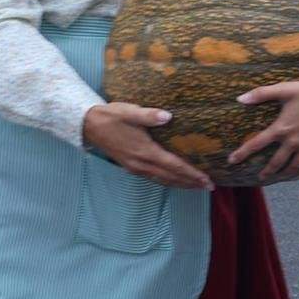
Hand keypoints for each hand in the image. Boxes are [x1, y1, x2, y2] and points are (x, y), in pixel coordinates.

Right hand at [81, 102, 212, 189]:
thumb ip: (149, 115)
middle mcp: (141, 164)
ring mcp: (135, 167)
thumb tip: (168, 116)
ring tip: (196, 186)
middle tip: (209, 187)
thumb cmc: (112, 116)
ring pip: (163, 180)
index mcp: (145, 151)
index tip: (207, 179)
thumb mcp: (130, 111)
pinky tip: (174, 179)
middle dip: (191, 183)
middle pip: (171, 177)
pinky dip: (168, 180)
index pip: (174, 166)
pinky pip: (154, 178)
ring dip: (181, 184)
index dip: (192, 174)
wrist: (89, 125)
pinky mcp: (131, 167)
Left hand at [230, 79, 298, 179]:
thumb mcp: (285, 89)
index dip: (242, 153)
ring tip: (281, 174)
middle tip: (261, 176)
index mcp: (281, 128)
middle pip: (276, 162)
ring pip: (295, 166)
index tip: (232, 161)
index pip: (257, 144)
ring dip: (286, 172)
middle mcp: (293, 142)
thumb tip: (240, 99)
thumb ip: (262, 94)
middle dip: (267, 171)